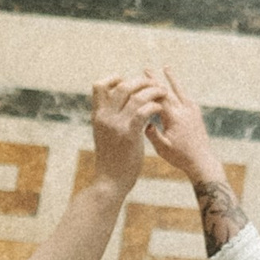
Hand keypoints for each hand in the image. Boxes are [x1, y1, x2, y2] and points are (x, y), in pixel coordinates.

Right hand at [88, 71, 166, 194]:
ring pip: (136, 96)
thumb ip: (107, 118)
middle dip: (141, 82)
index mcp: (97, 115)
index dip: (114, 78)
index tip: (127, 81)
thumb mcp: (103, 134)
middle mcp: (105, 117)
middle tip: (153, 85)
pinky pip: (143, 112)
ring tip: (162, 92)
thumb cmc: (110, 159)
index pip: (99, 86)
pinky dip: (154, 106)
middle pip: (122, 86)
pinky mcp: (129, 135)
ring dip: (152, 91)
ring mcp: (116, 125)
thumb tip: (115, 104)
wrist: (110, 181)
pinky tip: (159, 108)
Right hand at [144, 68, 222, 182]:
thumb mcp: (163, 149)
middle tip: (146, 68)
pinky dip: (179, 90)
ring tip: (166, 67)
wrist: (201, 161)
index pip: (159, 98)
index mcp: (175, 118)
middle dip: (156, 80)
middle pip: (169, 90)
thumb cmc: (180, 157)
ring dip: (172, 79)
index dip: (149, 88)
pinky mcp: (196, 114)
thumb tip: (143, 122)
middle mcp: (185, 110)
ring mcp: (192, 111)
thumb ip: (153, 135)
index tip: (139, 78)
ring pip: (180, 90)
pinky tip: (175, 86)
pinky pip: (186, 97)